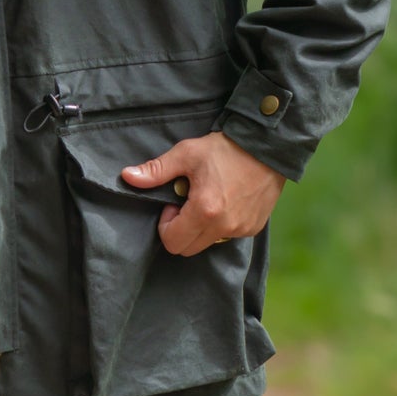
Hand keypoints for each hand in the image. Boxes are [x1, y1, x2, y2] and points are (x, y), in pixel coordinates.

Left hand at [121, 130, 285, 256]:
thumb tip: (127, 177)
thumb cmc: (226, 148)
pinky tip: (225, 201)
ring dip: (200, 229)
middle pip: (188, 249)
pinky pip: (228, 237)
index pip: (172, 242)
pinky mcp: (253, 227)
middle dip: (180, 231)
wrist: (268, 147)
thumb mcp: (187, 153)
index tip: (173, 203)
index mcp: (205, 211)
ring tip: (207, 201)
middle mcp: (224, 226)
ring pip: (207, 244)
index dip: (166, 225)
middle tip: (186, 204)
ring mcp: (241, 229)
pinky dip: (220, 226)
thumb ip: (156, 170)